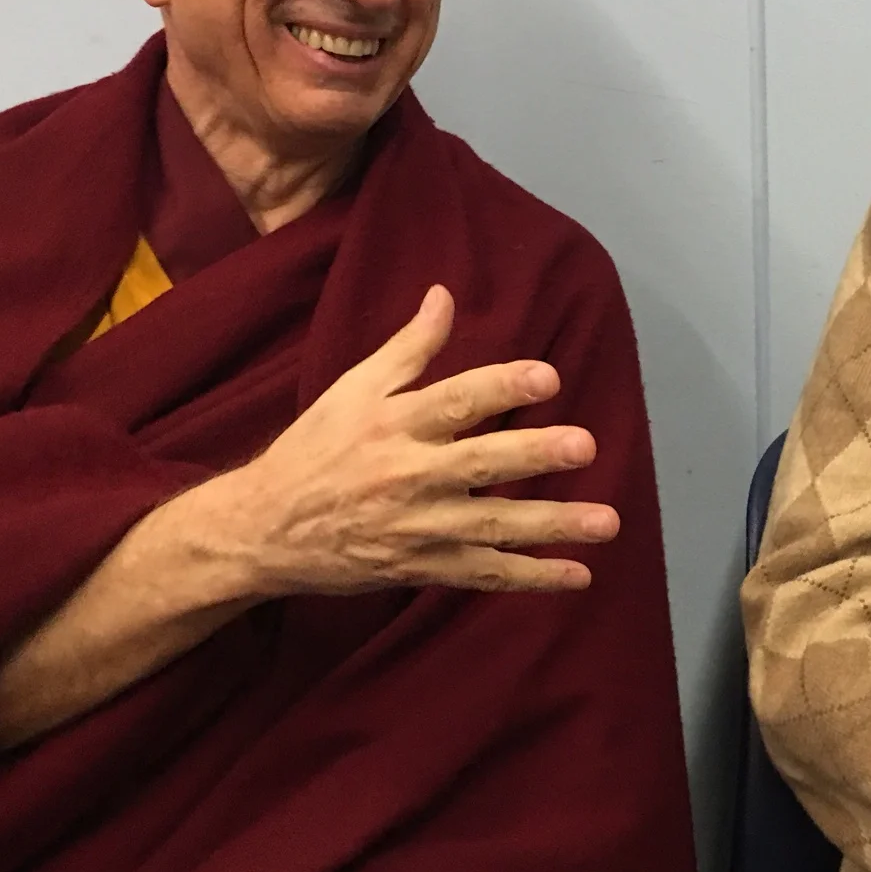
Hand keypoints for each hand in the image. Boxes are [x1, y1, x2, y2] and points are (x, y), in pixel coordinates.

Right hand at [221, 285, 618, 594]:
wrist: (263, 529)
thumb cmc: (314, 449)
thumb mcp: (352, 389)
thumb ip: (408, 346)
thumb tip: (444, 294)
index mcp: (393, 423)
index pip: (455, 400)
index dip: (502, 388)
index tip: (547, 378)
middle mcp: (407, 474)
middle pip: (481, 463)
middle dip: (535, 455)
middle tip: (586, 445)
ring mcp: (418, 526)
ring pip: (493, 524)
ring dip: (553, 525)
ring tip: (607, 521)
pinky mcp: (422, 566)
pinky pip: (484, 573)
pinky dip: (531, 578)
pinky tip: (578, 574)